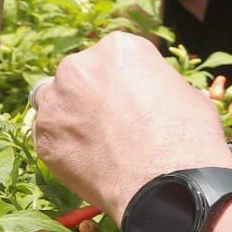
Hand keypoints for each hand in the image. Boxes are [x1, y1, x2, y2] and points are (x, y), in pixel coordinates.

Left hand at [33, 33, 231, 221]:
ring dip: (72, 117)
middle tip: (114, 124)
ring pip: (56, 104)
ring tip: (99, 145)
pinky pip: (49, 137)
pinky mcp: (44, 138)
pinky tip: (89, 163)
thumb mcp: (186, 94)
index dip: (126, 82)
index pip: (115, 58)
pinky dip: (65, 148)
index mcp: (118, 48)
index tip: (133, 101)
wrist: (169, 183)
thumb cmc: (188, 137)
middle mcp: (79, 66)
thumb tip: (155, 96)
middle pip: (80, 76)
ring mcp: (56, 102)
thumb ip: (157, 86)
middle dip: (93, 96)